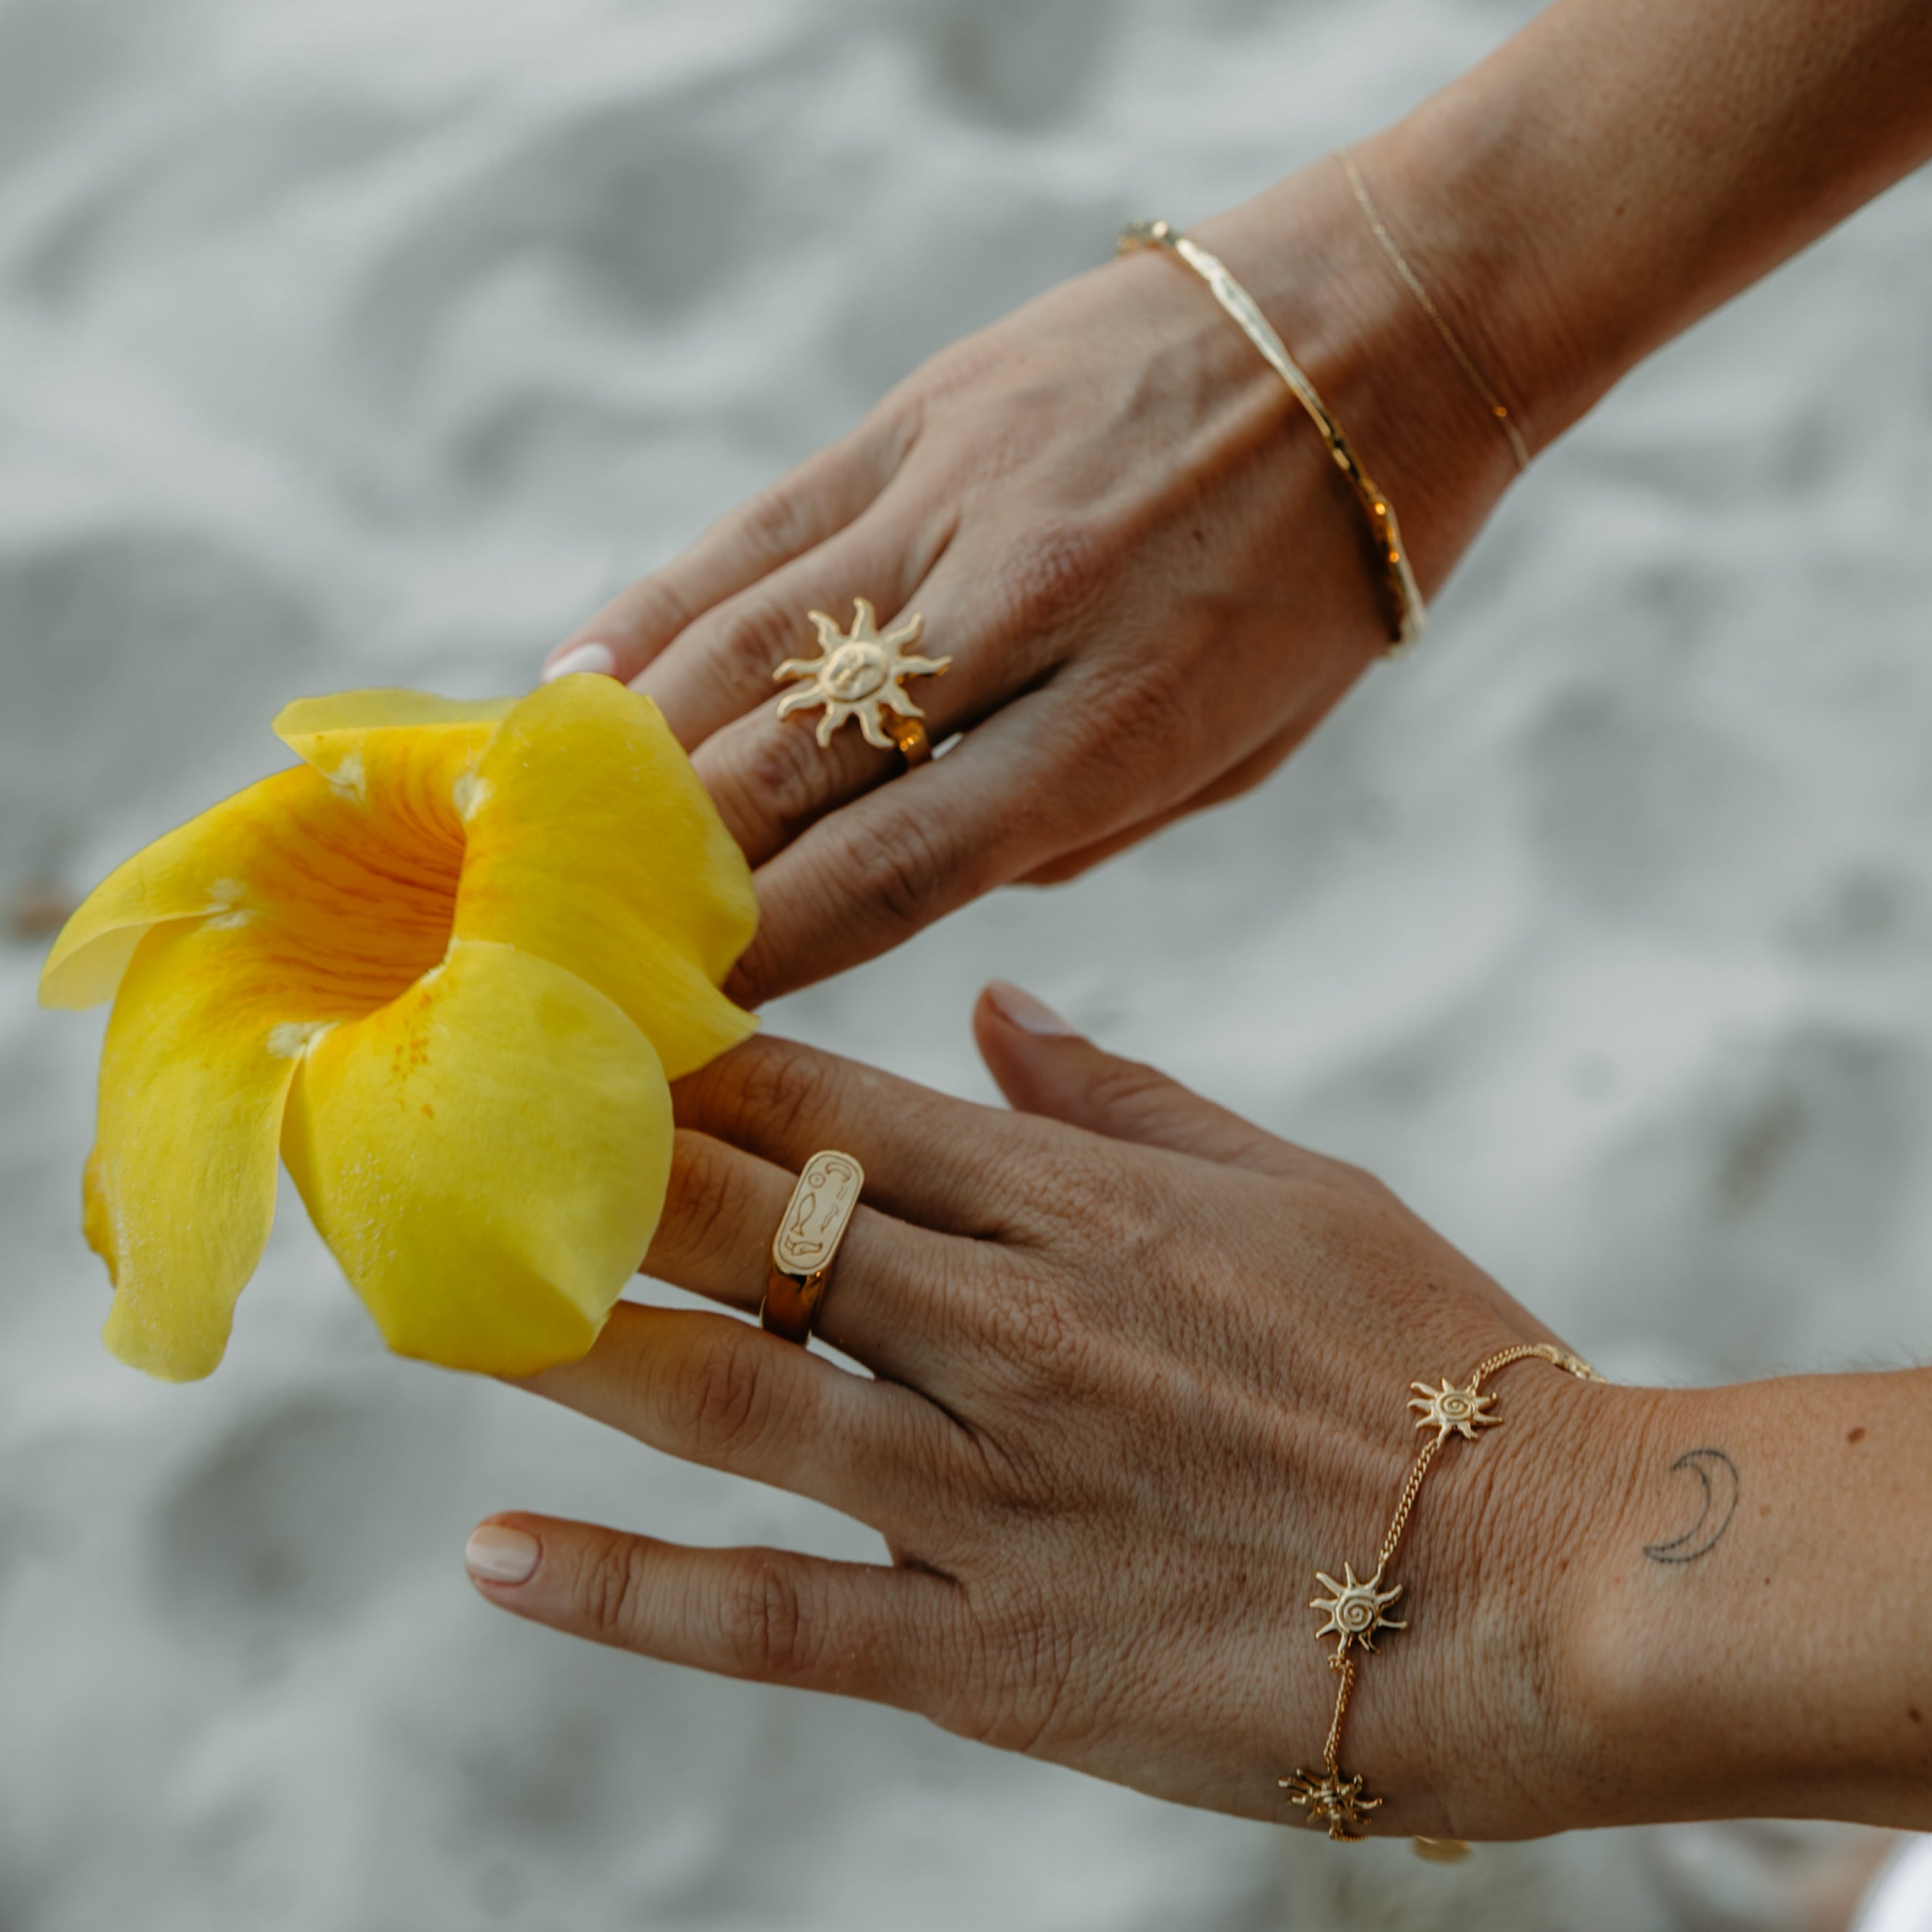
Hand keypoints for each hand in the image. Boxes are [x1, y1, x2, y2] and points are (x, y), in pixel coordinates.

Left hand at [465, 985, 1647, 1839]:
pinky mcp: (995, 1652)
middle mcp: (1009, 1331)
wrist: (1551, 1580)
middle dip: (593, 1167)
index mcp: (1081, 1207)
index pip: (831, 1103)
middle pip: (751, 1224)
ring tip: (431, 1296)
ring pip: (731, 1393)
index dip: (687, 1060)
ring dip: (568, 1339)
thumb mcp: (1295, 1185)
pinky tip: (499, 1551)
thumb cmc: (1433, 1361)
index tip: (578, 1023)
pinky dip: (630, 1588)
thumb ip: (1124, 1096)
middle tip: (457, 1124)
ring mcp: (990, 1494)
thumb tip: (994, 1003)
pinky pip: (776, 1620)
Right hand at [541, 159, 1516, 1006]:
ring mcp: (955, 501)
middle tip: (582, 934)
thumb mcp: (1234, 751)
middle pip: (787, 773)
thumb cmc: (1319, 578)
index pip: (895, 876)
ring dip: (632, 754)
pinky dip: (655, 607)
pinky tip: (576, 677)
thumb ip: (1069, 827)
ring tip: (554, 827)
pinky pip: (754, 528)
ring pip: (741, 651)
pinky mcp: (919, 411)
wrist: (1381, 327)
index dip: (773, 953)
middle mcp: (1017, 618)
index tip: (684, 1009)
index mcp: (1120, 729)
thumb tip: (901, 876)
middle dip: (669, 873)